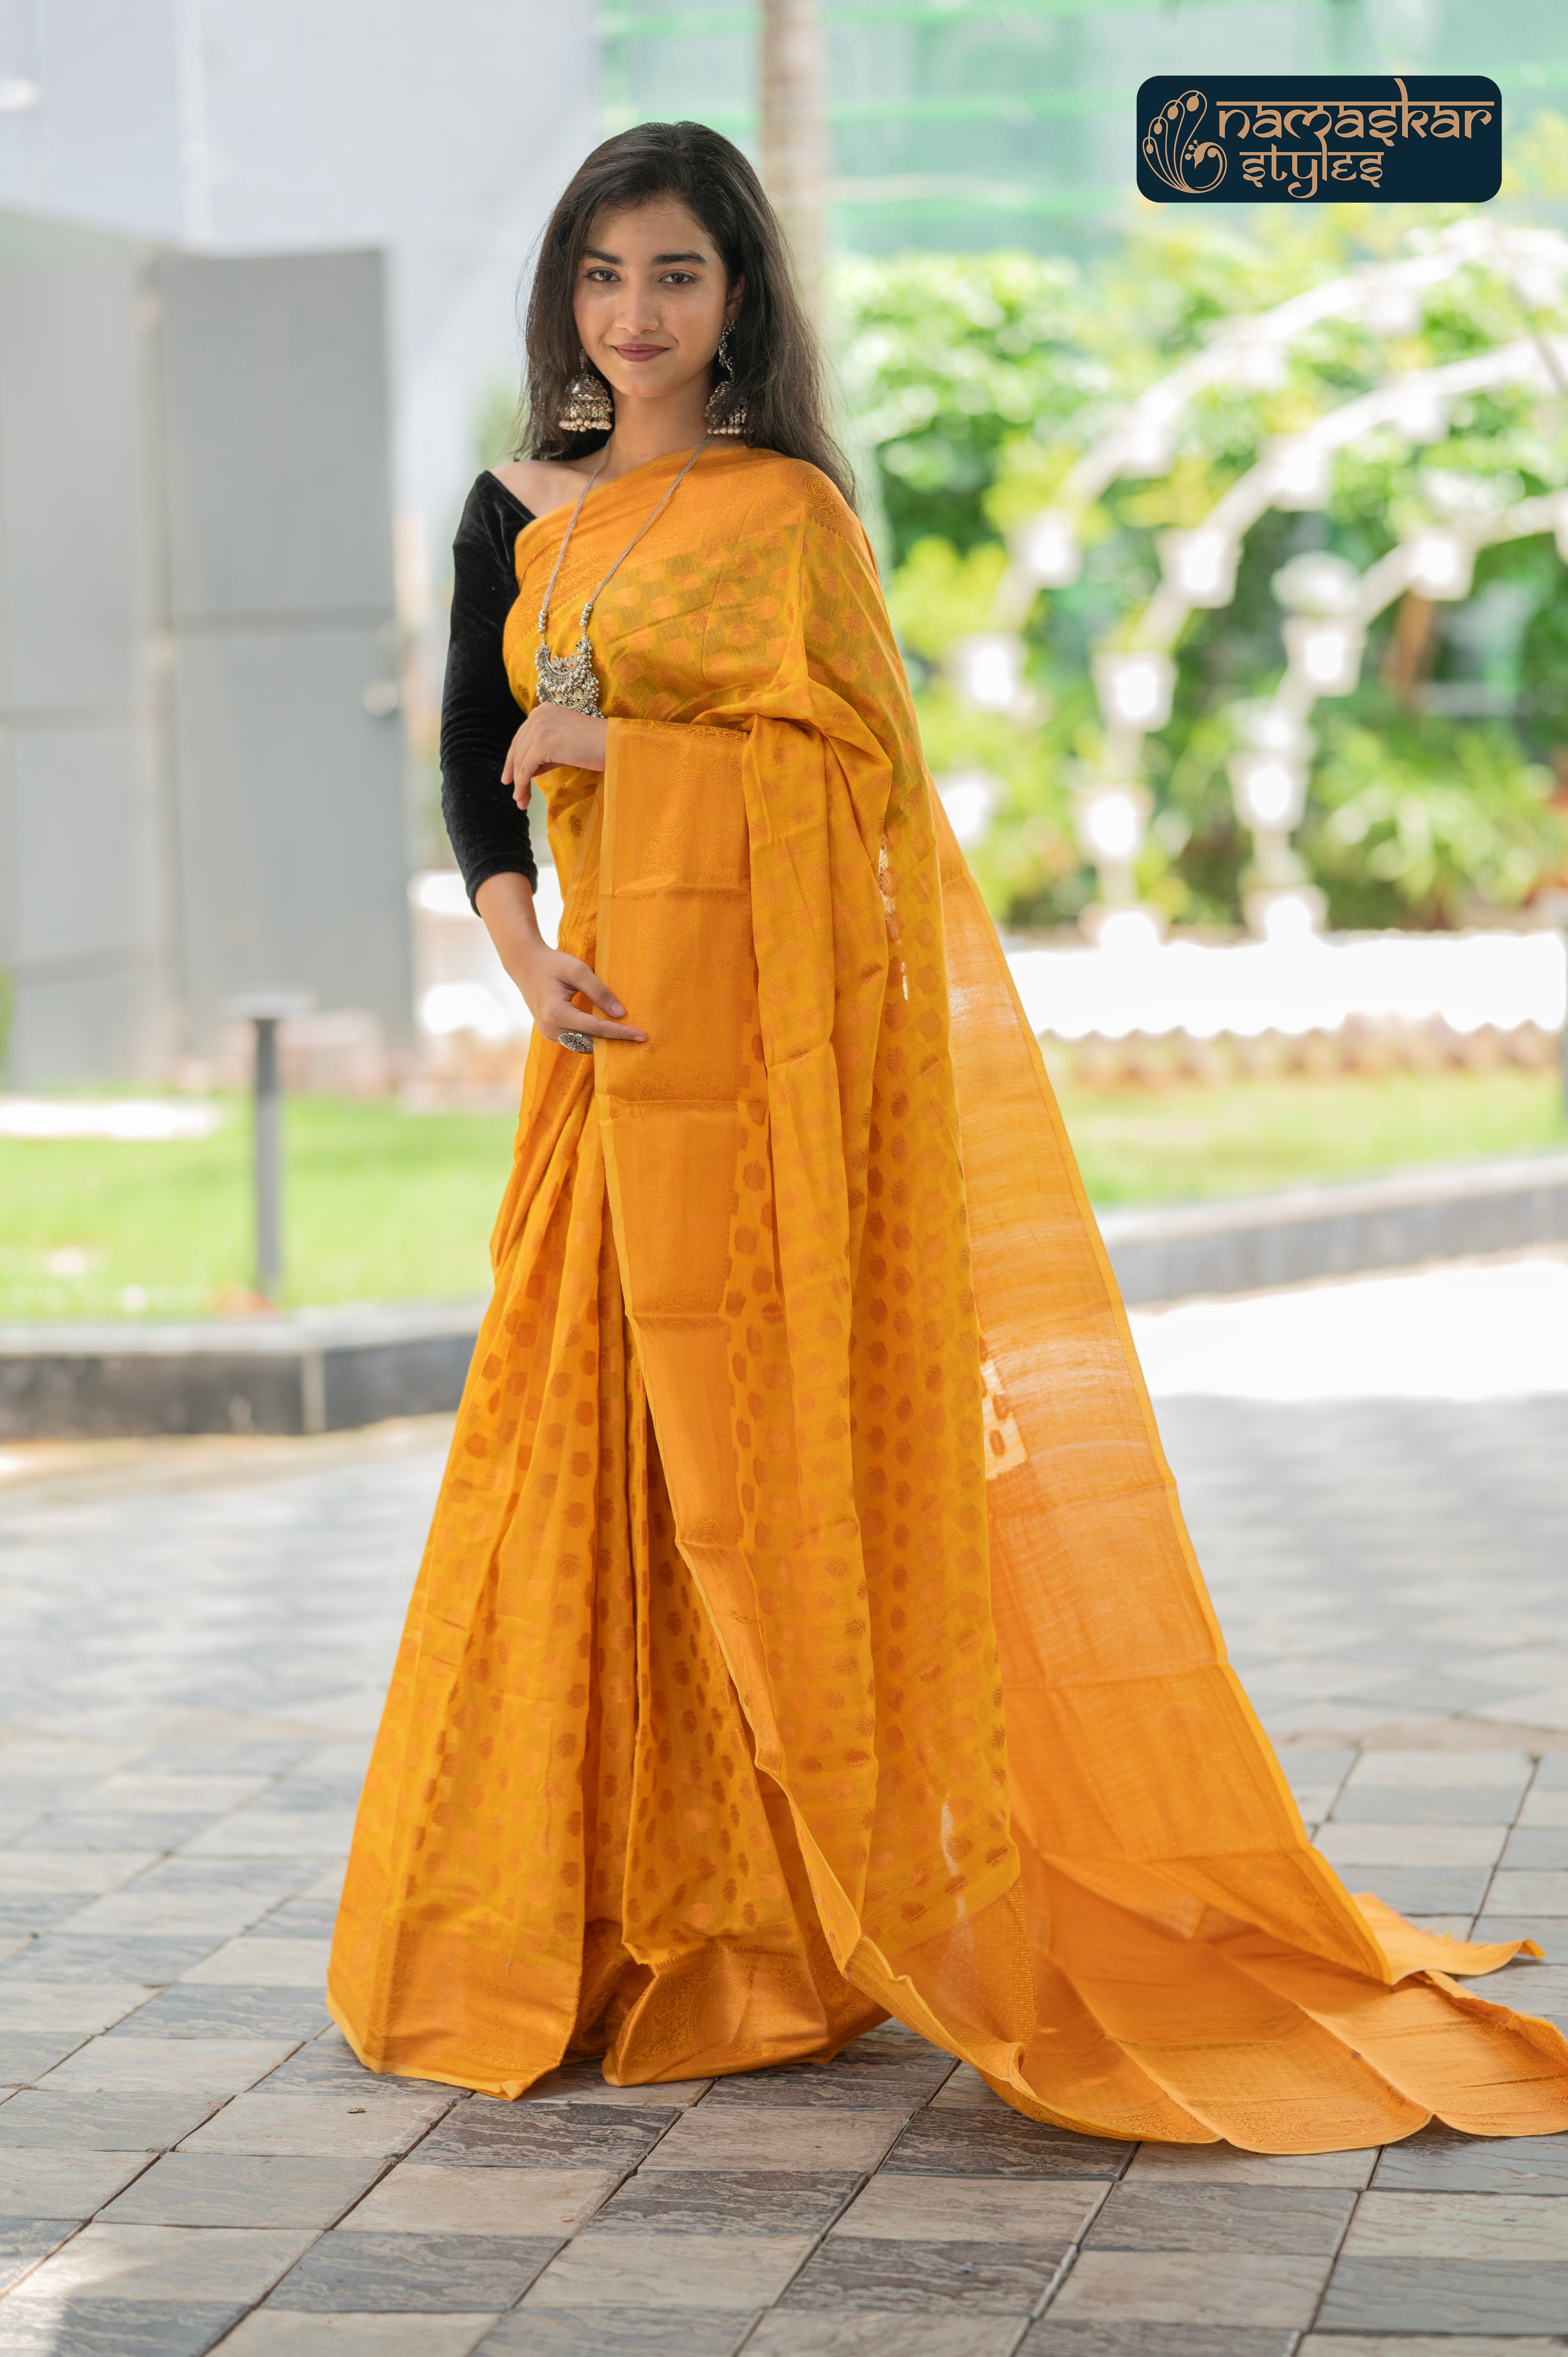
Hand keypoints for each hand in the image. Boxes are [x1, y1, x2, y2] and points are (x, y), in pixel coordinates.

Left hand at [503, 705, 607, 808]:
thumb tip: (525, 772)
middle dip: (515, 773)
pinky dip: (522, 785)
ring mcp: (539, 727)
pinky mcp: (542, 743)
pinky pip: (526, 768)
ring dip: (519, 784)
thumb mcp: (563, 746)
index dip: (513, 759)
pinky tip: (523, 798)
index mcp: (542, 711)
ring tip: (521, 801)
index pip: (521, 737)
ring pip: (521, 760)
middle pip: (518, 748)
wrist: (612, 744)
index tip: (510, 777)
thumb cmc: (596, 746)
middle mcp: (537, 715)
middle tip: (515, 795)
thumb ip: (543, 754)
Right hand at [514, 941, 646, 1047]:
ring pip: (584, 1044)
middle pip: (591, 1040)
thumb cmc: (552, 963)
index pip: (596, 1028)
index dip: (621, 1033)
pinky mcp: (550, 1033)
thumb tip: (621, 1014)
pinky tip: (607, 1030)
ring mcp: (548, 1033)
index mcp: (556, 1013)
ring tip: (627, 1034)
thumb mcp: (578, 971)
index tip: (642, 1035)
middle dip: (615, 1039)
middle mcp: (550, 1028)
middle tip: (640, 1036)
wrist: (525, 965)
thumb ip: (599, 992)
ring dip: (604, 1040)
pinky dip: (592, 1037)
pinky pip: (576, 1040)